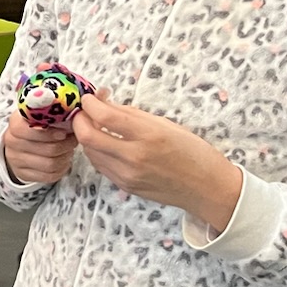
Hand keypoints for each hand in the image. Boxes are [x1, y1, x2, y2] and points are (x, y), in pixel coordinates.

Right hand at [1, 113, 77, 186]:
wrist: (21, 144)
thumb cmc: (38, 127)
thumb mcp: (42, 116)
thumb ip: (53, 115)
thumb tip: (74, 117)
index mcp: (15, 123)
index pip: (30, 129)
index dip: (50, 133)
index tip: (64, 132)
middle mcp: (12, 142)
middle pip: (48, 149)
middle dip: (66, 145)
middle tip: (72, 140)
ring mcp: (16, 160)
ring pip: (51, 164)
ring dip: (65, 157)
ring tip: (68, 150)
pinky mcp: (23, 174)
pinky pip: (49, 176)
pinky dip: (61, 168)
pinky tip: (62, 161)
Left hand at [73, 93, 244, 232]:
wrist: (207, 188)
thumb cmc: (193, 151)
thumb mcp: (166, 125)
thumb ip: (131, 114)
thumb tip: (103, 103)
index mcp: (149, 136)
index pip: (106, 117)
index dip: (90, 104)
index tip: (89, 98)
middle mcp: (134, 157)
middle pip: (87, 137)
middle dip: (79, 120)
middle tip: (84, 112)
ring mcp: (126, 174)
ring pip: (90, 152)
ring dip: (86, 136)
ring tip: (95, 125)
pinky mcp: (124, 186)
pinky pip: (100, 165)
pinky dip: (96, 151)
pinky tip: (104, 143)